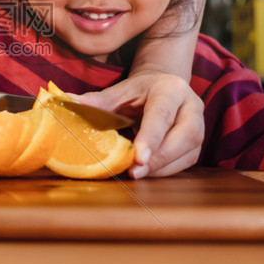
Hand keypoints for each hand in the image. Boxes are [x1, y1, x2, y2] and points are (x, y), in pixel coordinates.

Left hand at [70, 71, 204, 178]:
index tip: (138, 157)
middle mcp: (191, 104)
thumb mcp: (117, 93)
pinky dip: (167, 170)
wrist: (162, 88)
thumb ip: (94, 101)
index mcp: (170, 88)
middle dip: (161, 156)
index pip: (162, 114)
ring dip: (164, 167)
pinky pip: (188, 161)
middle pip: (186, 134)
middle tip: (135, 172)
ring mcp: (199, 123)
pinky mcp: (197, 142)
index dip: (152, 136)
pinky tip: (148, 174)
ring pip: (189, 150)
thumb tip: (64, 102)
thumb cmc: (136, 92)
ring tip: (138, 175)